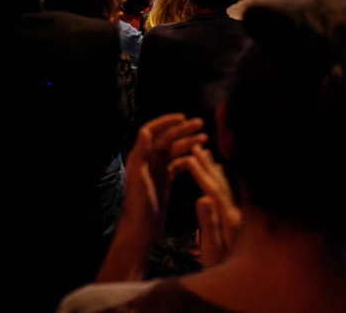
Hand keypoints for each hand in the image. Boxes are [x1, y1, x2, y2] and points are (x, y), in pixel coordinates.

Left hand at [96, 113, 206, 281]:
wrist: (142, 227)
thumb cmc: (139, 204)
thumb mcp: (139, 177)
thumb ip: (141, 154)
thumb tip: (145, 131)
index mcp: (140, 157)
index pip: (151, 132)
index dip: (165, 122)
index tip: (182, 117)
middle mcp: (148, 161)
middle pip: (166, 139)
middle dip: (182, 130)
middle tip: (200, 124)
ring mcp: (157, 170)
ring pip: (174, 151)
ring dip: (188, 142)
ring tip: (205, 138)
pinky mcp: (165, 180)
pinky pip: (178, 164)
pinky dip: (189, 158)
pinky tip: (201, 157)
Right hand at [174, 145, 241, 266]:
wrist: (246, 285)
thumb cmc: (224, 270)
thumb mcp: (214, 251)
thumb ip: (209, 224)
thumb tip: (203, 198)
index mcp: (232, 220)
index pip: (214, 191)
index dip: (201, 173)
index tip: (190, 157)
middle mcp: (239, 215)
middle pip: (222, 185)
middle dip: (208, 166)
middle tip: (196, 147)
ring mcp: (242, 217)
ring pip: (227, 187)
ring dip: (214, 170)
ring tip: (205, 154)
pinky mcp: (241, 220)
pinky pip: (230, 193)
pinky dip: (221, 180)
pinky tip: (218, 174)